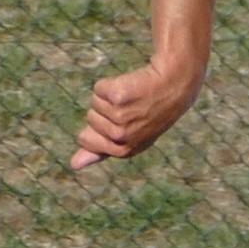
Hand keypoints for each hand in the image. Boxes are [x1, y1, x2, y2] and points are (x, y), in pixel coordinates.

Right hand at [74, 56, 200, 169]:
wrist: (175, 83)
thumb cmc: (151, 111)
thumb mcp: (127, 136)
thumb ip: (98, 150)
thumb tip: (74, 165)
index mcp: (124, 150)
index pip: (85, 138)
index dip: (97, 126)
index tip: (120, 120)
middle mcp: (122, 136)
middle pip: (89, 118)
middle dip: (105, 109)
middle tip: (132, 106)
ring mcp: (121, 117)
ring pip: (95, 102)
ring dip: (110, 95)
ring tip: (134, 96)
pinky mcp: (119, 96)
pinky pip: (99, 88)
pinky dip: (110, 82)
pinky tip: (131, 85)